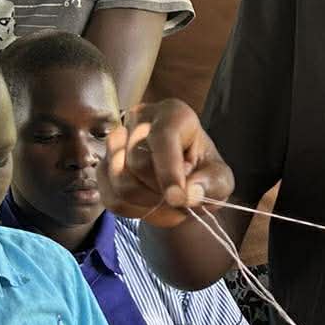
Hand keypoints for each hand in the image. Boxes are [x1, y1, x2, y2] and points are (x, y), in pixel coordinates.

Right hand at [105, 102, 232, 227]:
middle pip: (138, 162)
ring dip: (147, 202)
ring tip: (165, 199)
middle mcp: (140, 120)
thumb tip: (188, 194)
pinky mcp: (104, 166)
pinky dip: (133, 210)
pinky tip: (149, 203)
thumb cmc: (203, 174)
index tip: (178, 199)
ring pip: (121, 181)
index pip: (163, 138)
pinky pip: (111, 197)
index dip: (168, 171)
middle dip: (160, 190)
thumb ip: (210, 185)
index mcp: (174, 114)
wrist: (183, 184)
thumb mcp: (220, 179)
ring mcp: (117, 141)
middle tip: (179, 197)